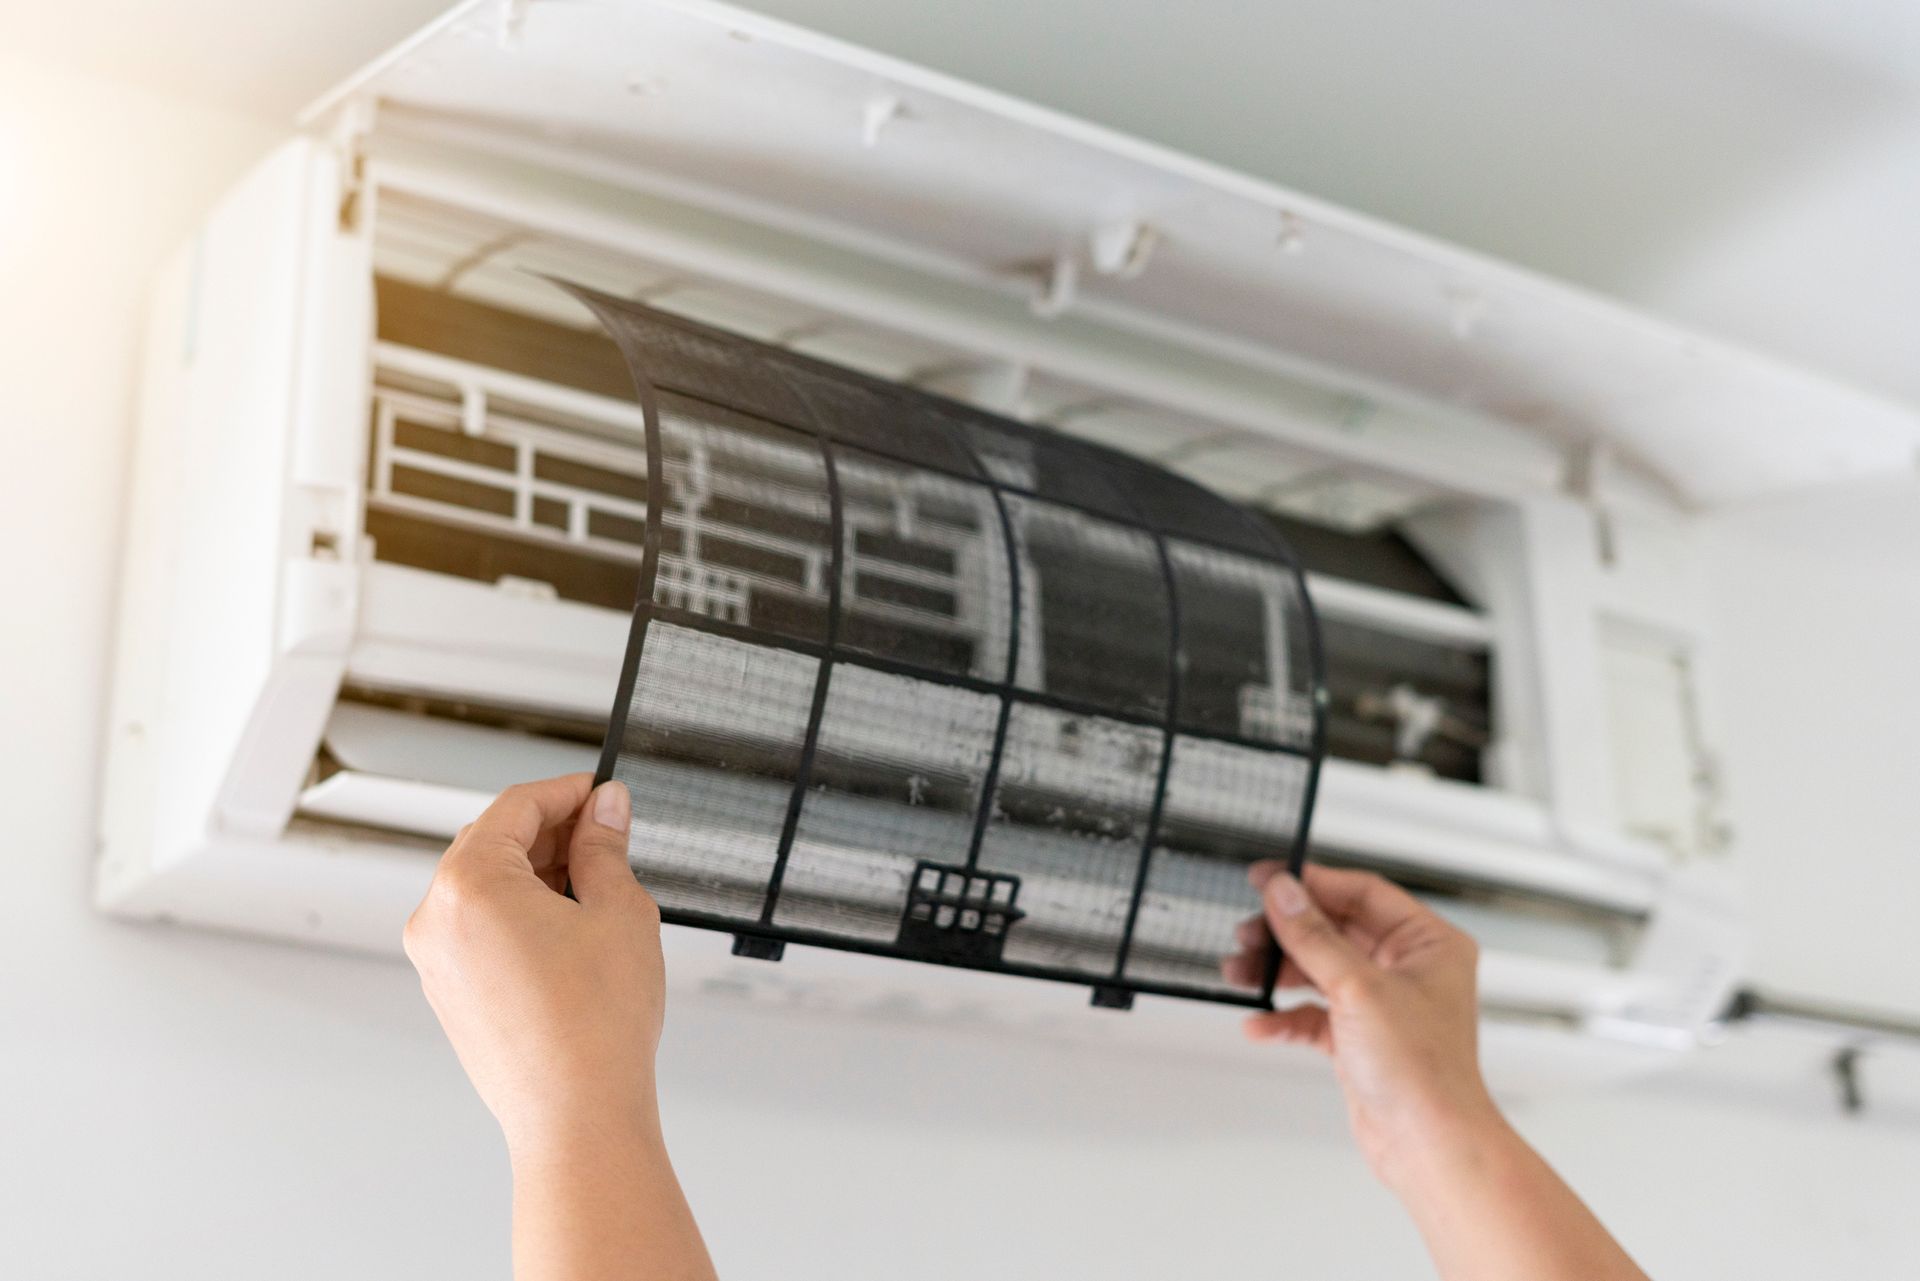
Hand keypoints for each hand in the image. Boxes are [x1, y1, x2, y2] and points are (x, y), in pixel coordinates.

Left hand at [403, 774, 663, 1156]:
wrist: (576, 1114)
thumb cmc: (594, 1026)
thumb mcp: (618, 912)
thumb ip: (606, 847)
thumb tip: (605, 810)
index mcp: (469, 884)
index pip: (517, 807)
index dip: (569, 791)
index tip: (604, 793)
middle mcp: (436, 918)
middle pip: (494, 842)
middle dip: (555, 832)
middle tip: (610, 834)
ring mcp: (436, 960)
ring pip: (487, 887)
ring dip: (539, 874)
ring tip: (599, 889)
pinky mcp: (449, 992)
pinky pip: (481, 929)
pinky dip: (522, 914)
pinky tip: (572, 929)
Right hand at [1221, 863, 1499, 1189]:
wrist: (1428, 1145)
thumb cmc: (1424, 1072)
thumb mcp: (1358, 988)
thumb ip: (1313, 937)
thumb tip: (1283, 894)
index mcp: (1426, 943)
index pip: (1362, 893)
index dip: (1312, 883)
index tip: (1268, 878)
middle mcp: (1407, 969)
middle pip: (1333, 930)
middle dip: (1286, 933)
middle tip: (1248, 932)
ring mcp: (1381, 1004)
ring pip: (1318, 970)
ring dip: (1276, 973)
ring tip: (1240, 973)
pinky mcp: (1359, 1038)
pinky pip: (1313, 1014)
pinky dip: (1284, 1017)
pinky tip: (1260, 1023)